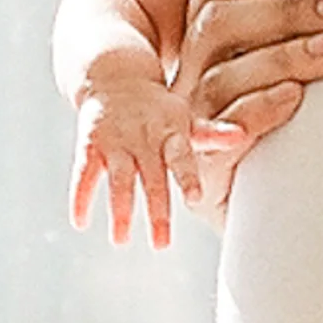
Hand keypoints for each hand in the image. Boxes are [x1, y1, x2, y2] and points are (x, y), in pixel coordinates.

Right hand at [70, 75, 230, 247]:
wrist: (115, 78)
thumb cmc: (160, 109)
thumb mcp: (186, 118)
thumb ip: (211, 134)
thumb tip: (243, 136)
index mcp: (171, 133)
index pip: (181, 156)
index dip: (187, 176)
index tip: (195, 198)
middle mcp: (143, 139)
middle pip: (151, 177)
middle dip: (156, 211)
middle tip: (161, 244)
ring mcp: (116, 143)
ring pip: (119, 180)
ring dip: (120, 210)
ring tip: (121, 240)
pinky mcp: (90, 146)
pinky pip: (83, 174)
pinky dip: (80, 197)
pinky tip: (79, 222)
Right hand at [174, 0, 322, 203]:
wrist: (301, 220)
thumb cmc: (314, 135)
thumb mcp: (310, 70)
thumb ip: (312, 24)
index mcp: (209, 42)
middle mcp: (192, 78)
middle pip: (217, 22)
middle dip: (285, 12)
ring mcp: (194, 125)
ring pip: (222, 72)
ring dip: (284, 55)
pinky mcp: (205, 171)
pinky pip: (223, 127)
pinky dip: (262, 106)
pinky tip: (296, 98)